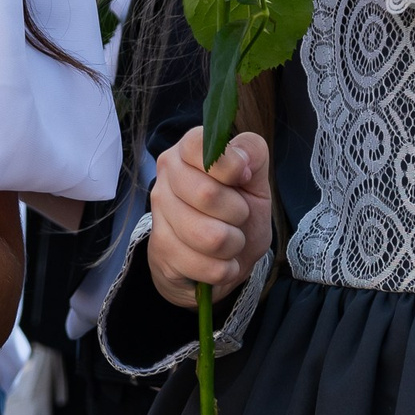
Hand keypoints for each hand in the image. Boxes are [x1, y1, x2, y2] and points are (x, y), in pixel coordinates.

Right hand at [145, 128, 270, 308]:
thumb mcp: (255, 182)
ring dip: (233, 244)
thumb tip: (240, 160)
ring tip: (228, 241)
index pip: (199, 145)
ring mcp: (159, 214)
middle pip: (206, 194)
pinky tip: (218, 261)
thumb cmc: (236, 213)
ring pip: (210, 236)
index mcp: (186, 151)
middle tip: (236, 217)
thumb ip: (253, 155)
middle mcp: (165, 177)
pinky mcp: (161, 251)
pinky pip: (208, 267)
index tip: (241, 179)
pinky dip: (225, 269)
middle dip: (238, 213)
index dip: (229, 166)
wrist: (216, 258)